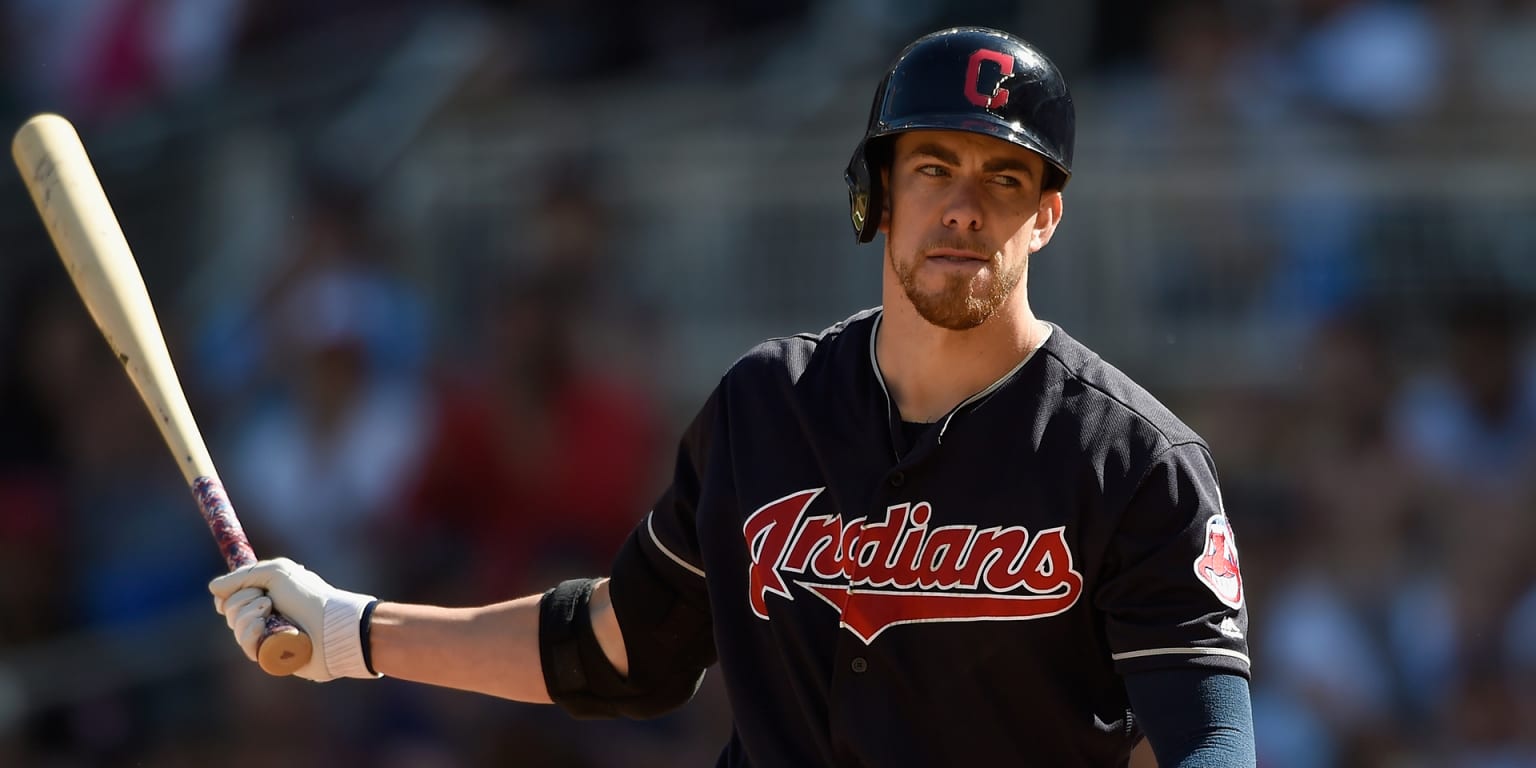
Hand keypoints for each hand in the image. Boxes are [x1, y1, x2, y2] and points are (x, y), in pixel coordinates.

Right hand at [209, 557, 379, 681]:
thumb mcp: (277, 573)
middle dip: (243, 602)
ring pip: (236, 628)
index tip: (233, 590)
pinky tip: (262, 628)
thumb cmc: (309, 596)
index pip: (231, 597)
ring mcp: (267, 636)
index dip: (228, 595)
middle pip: (230, 611)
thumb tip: (213, 588)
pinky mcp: (270, 656)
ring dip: (248, 617)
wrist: (331, 624)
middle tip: (268, 601)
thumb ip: (243, 576)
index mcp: (266, 595)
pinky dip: (249, 635)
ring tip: (270, 612)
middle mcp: (265, 615)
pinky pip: (246, 647)